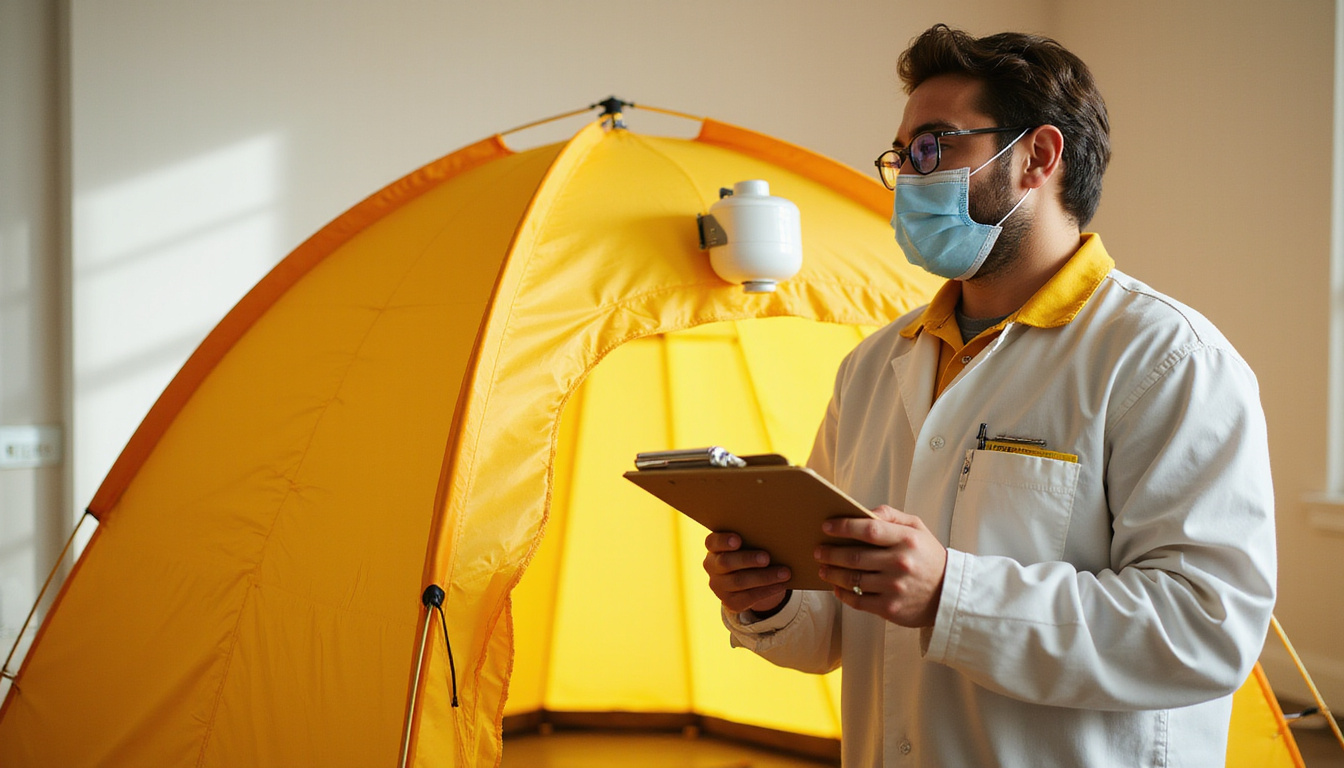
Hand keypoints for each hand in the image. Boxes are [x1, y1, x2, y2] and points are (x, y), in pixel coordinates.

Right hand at [703, 532, 790, 614]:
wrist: (749, 577)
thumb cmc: (750, 551)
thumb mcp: (748, 543)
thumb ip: (754, 539)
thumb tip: (776, 536)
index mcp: (714, 547)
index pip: (713, 542)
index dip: (724, 541)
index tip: (738, 540)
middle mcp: (711, 566)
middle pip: (726, 562)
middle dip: (747, 560)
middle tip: (766, 558)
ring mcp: (718, 586)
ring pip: (739, 582)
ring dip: (764, 577)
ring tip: (784, 573)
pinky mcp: (730, 602)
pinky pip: (748, 597)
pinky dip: (767, 590)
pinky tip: (781, 585)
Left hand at [814, 505, 947, 626]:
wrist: (949, 594)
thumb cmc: (928, 556)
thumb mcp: (917, 528)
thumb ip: (891, 515)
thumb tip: (863, 511)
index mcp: (907, 540)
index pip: (869, 529)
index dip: (844, 527)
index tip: (826, 526)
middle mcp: (900, 563)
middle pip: (854, 556)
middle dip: (830, 553)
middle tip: (818, 550)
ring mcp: (894, 588)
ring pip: (852, 579)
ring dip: (832, 573)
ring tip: (823, 568)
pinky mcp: (890, 608)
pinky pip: (858, 601)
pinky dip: (842, 594)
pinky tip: (836, 587)